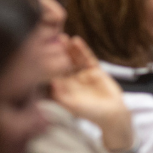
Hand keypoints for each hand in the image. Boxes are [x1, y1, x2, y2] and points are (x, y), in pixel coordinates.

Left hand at [50, 36, 134, 151]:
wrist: (113, 116)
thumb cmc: (90, 114)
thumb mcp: (73, 105)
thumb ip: (61, 95)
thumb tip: (51, 83)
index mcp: (63, 87)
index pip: (53, 72)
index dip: (47, 62)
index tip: (39, 52)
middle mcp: (71, 79)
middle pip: (62, 62)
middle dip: (56, 52)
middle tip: (48, 39)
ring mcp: (83, 73)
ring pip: (74, 58)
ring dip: (68, 48)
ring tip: (61, 36)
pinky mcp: (95, 70)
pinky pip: (87, 58)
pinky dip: (82, 50)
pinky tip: (76, 41)